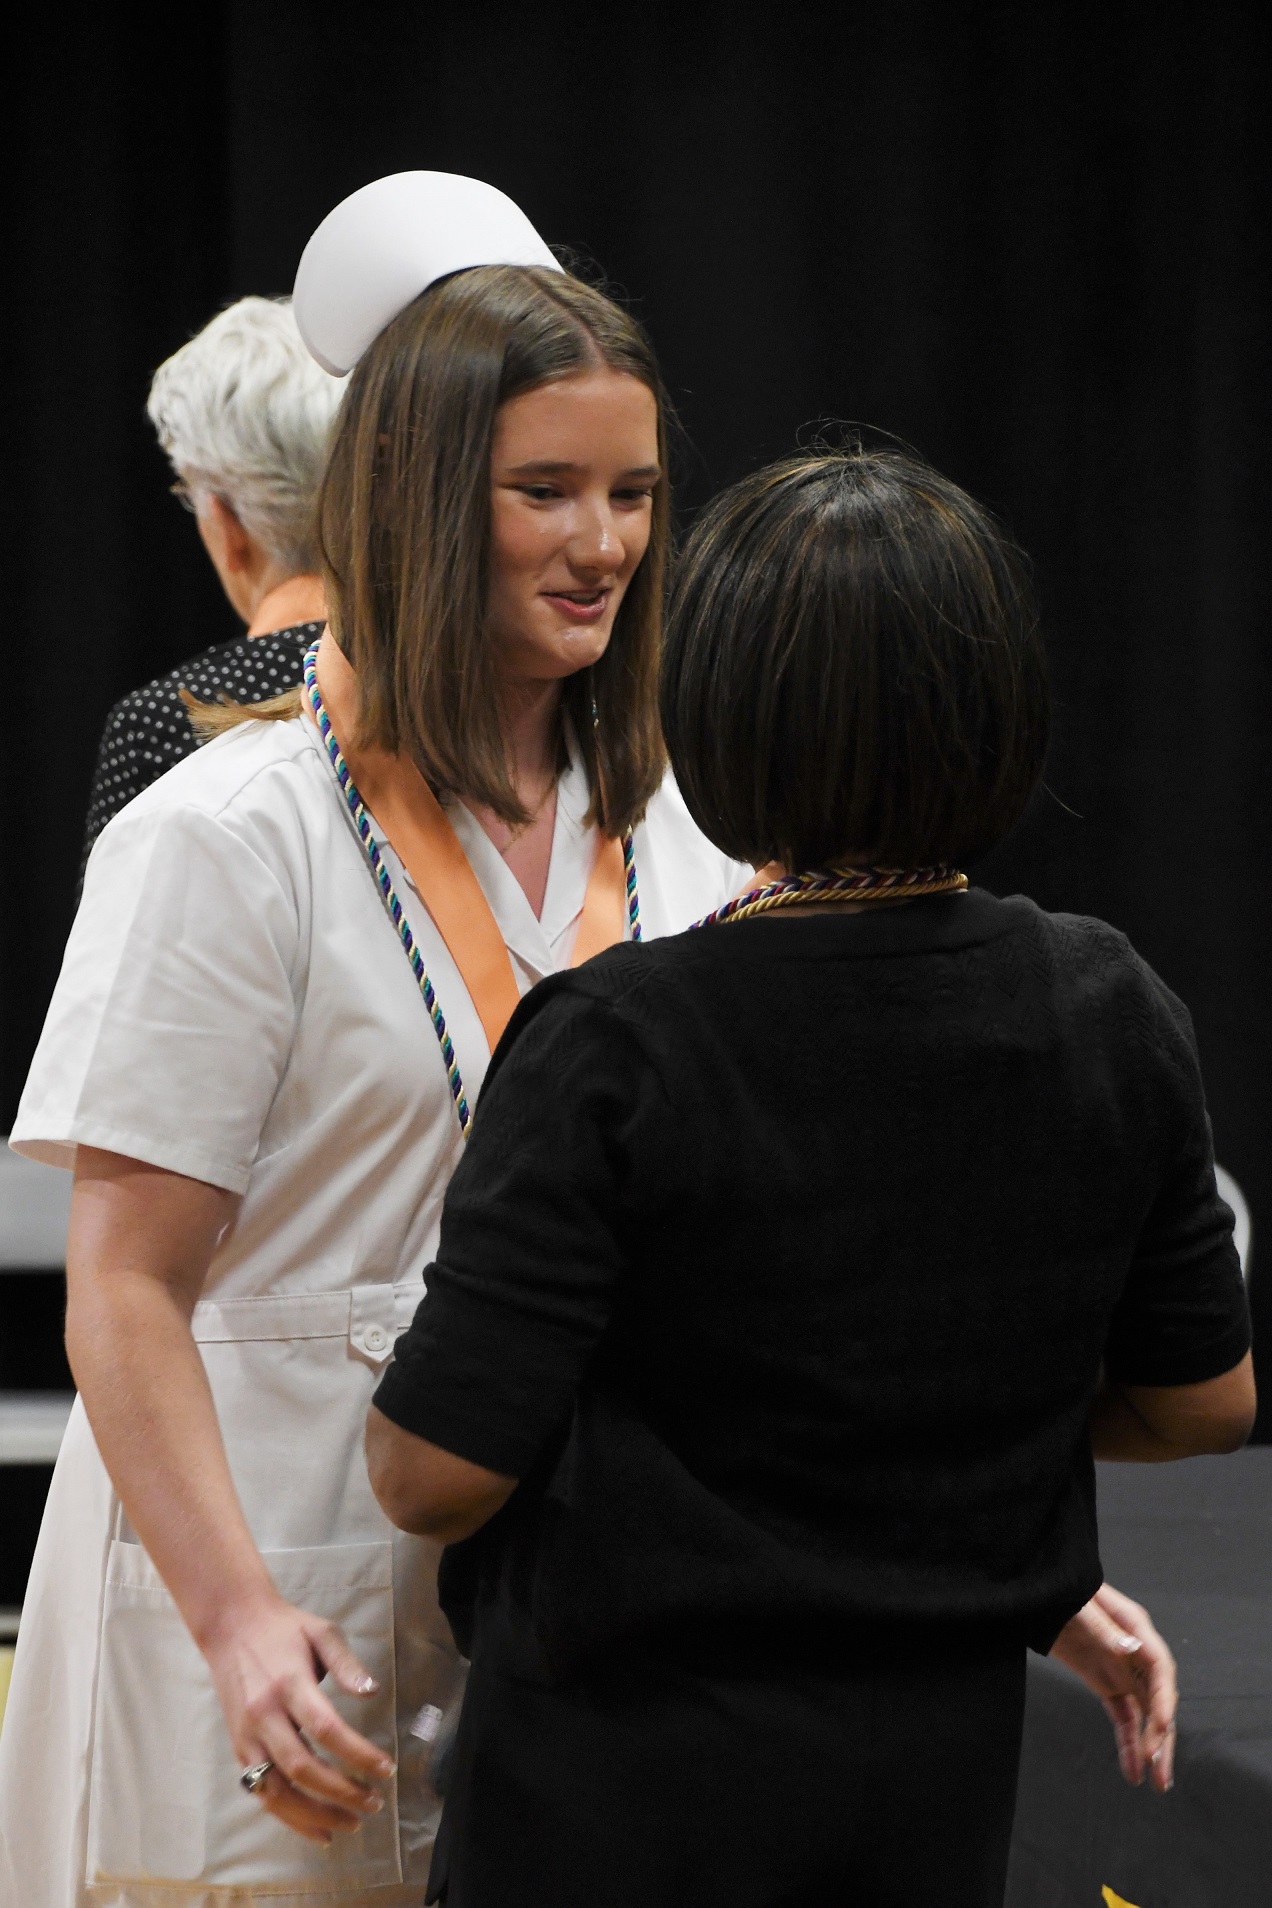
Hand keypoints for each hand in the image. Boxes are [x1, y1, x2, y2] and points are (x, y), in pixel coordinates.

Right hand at [203, 1595, 395, 1844]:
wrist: (231, 1626)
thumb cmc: (284, 1629)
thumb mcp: (321, 1631)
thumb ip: (347, 1663)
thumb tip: (373, 1691)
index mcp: (290, 1683)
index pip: (327, 1728)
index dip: (358, 1754)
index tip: (387, 1769)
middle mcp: (265, 1715)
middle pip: (303, 1767)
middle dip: (341, 1792)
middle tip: (374, 1802)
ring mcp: (248, 1736)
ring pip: (277, 1791)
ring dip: (315, 1815)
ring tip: (350, 1824)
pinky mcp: (238, 1749)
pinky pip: (261, 1793)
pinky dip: (288, 1817)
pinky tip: (316, 1830)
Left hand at [1048, 1581, 1176, 1790]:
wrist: (1037, 1594)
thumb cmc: (1059, 1592)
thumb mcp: (1079, 1607)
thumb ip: (1103, 1629)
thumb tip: (1129, 1648)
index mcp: (1134, 1627)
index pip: (1160, 1668)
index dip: (1164, 1700)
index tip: (1161, 1729)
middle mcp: (1135, 1652)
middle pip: (1158, 1698)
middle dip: (1162, 1737)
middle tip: (1161, 1773)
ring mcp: (1122, 1669)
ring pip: (1144, 1715)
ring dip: (1151, 1748)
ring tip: (1156, 1783)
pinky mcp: (1107, 1682)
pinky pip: (1123, 1717)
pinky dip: (1128, 1744)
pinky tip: (1132, 1771)